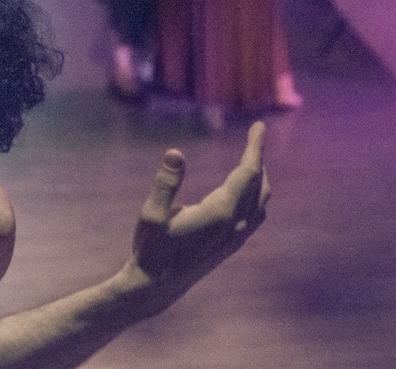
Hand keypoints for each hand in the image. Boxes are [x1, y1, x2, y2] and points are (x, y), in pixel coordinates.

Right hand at [127, 121, 269, 313]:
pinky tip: (244, 196)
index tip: (260, 126)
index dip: (255, 147)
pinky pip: (255, 216)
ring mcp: (236, 238)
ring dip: (260, 180)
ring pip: (261, 203)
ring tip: (252, 163)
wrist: (157, 287)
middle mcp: (235, 225)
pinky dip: (256, 198)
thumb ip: (165, 183)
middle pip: (259, 185)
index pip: (247, 172)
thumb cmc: (151, 249)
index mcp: (221, 213)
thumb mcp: (151, 214)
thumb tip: (176, 152)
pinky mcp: (231, 246)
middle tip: (254, 138)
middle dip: (258, 159)